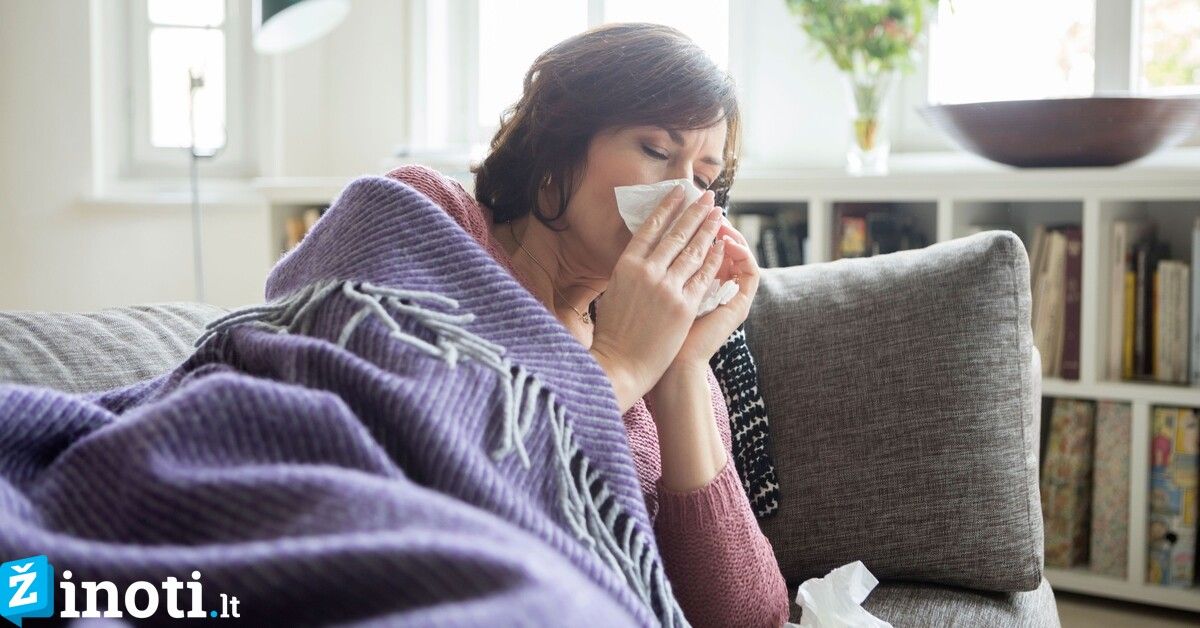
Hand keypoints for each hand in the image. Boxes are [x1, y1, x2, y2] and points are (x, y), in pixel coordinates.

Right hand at [589, 184, 727, 411]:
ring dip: (708, 229)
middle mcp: (647, 272)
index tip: (679, 193)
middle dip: (695, 212)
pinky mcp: (684, 306)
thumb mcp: (613, 291)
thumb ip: (631, 271)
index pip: (650, 228)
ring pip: (693, 251)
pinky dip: (714, 259)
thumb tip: (644, 254)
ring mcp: (667, 288)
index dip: (667, 208)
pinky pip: (703, 276)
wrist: (620, 364)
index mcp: (625, 265)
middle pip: (676, 234)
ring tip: (718, 214)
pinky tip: (721, 246)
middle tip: (708, 197)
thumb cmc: (613, 333)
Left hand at [666, 215, 759, 368]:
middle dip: (710, 222)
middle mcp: (718, 290)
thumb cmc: (652, 339)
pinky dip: (741, 252)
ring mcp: (731, 297)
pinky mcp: (740, 305)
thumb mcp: (653, 296)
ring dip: (729, 232)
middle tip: (703, 201)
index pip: (702, 248)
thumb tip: (647, 245)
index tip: (682, 206)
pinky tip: (727, 239)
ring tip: (717, 216)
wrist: (670, 369)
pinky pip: (749, 271)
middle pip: (721, 246)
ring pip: (739, 254)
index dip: (694, 226)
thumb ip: (658, 273)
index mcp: (697, 287)